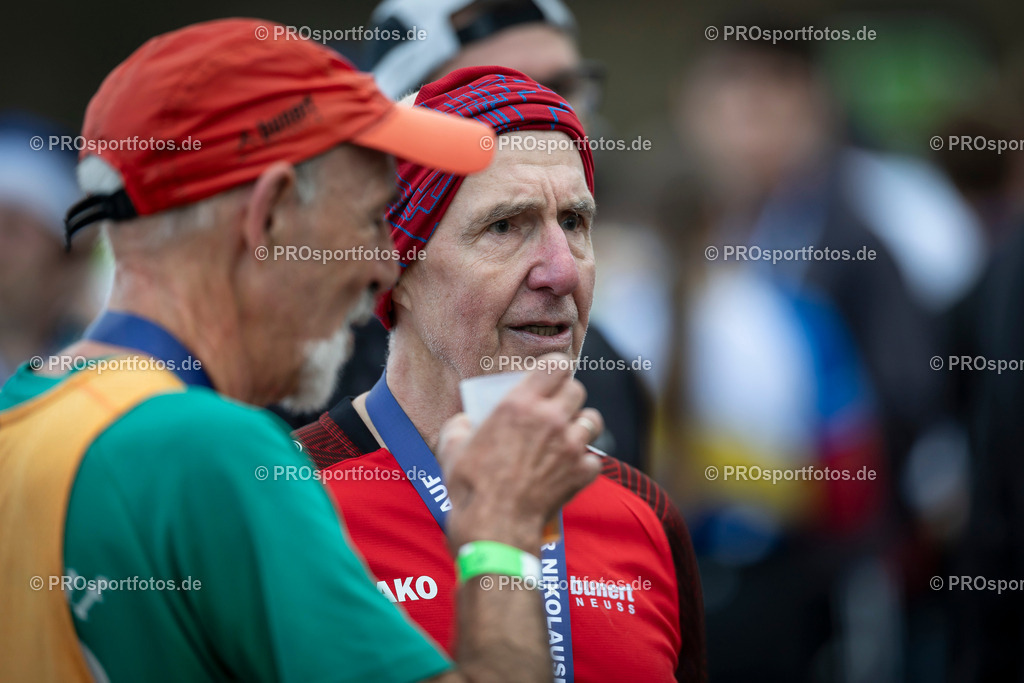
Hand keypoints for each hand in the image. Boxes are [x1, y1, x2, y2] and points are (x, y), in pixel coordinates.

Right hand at [438, 353, 602, 552]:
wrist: (494, 528)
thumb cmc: (470, 487)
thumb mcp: (451, 445)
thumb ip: (461, 424)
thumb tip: (466, 420)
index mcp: (519, 404)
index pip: (556, 365)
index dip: (555, 368)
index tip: (550, 375)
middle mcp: (551, 419)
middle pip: (577, 389)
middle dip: (567, 395)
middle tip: (554, 407)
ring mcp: (570, 446)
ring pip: (593, 420)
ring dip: (580, 425)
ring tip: (566, 435)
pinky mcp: (582, 473)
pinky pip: (593, 458)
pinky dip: (583, 463)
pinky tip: (567, 469)